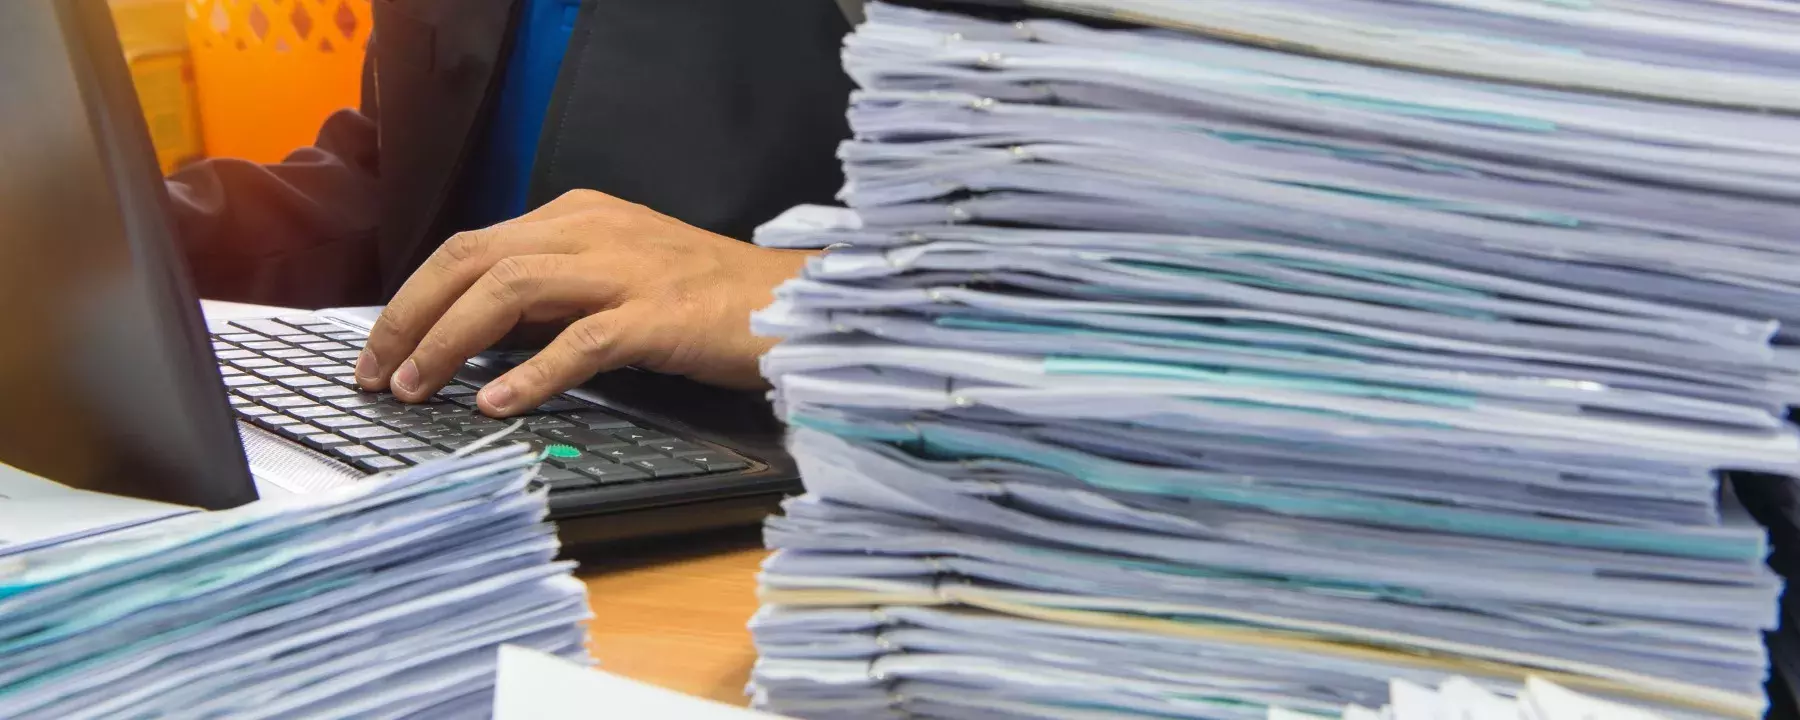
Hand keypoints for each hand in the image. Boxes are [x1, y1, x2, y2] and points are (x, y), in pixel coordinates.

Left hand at [354, 189, 811, 415]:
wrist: (794, 303)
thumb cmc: (709, 299)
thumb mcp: (617, 277)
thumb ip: (552, 296)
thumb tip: (476, 335)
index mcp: (577, 215)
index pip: (469, 245)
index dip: (412, 297)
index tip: (379, 349)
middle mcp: (593, 230)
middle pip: (472, 258)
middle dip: (410, 315)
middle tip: (376, 373)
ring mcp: (626, 269)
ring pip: (509, 290)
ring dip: (450, 340)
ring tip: (418, 388)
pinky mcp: (659, 315)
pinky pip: (579, 341)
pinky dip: (530, 374)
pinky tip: (497, 404)